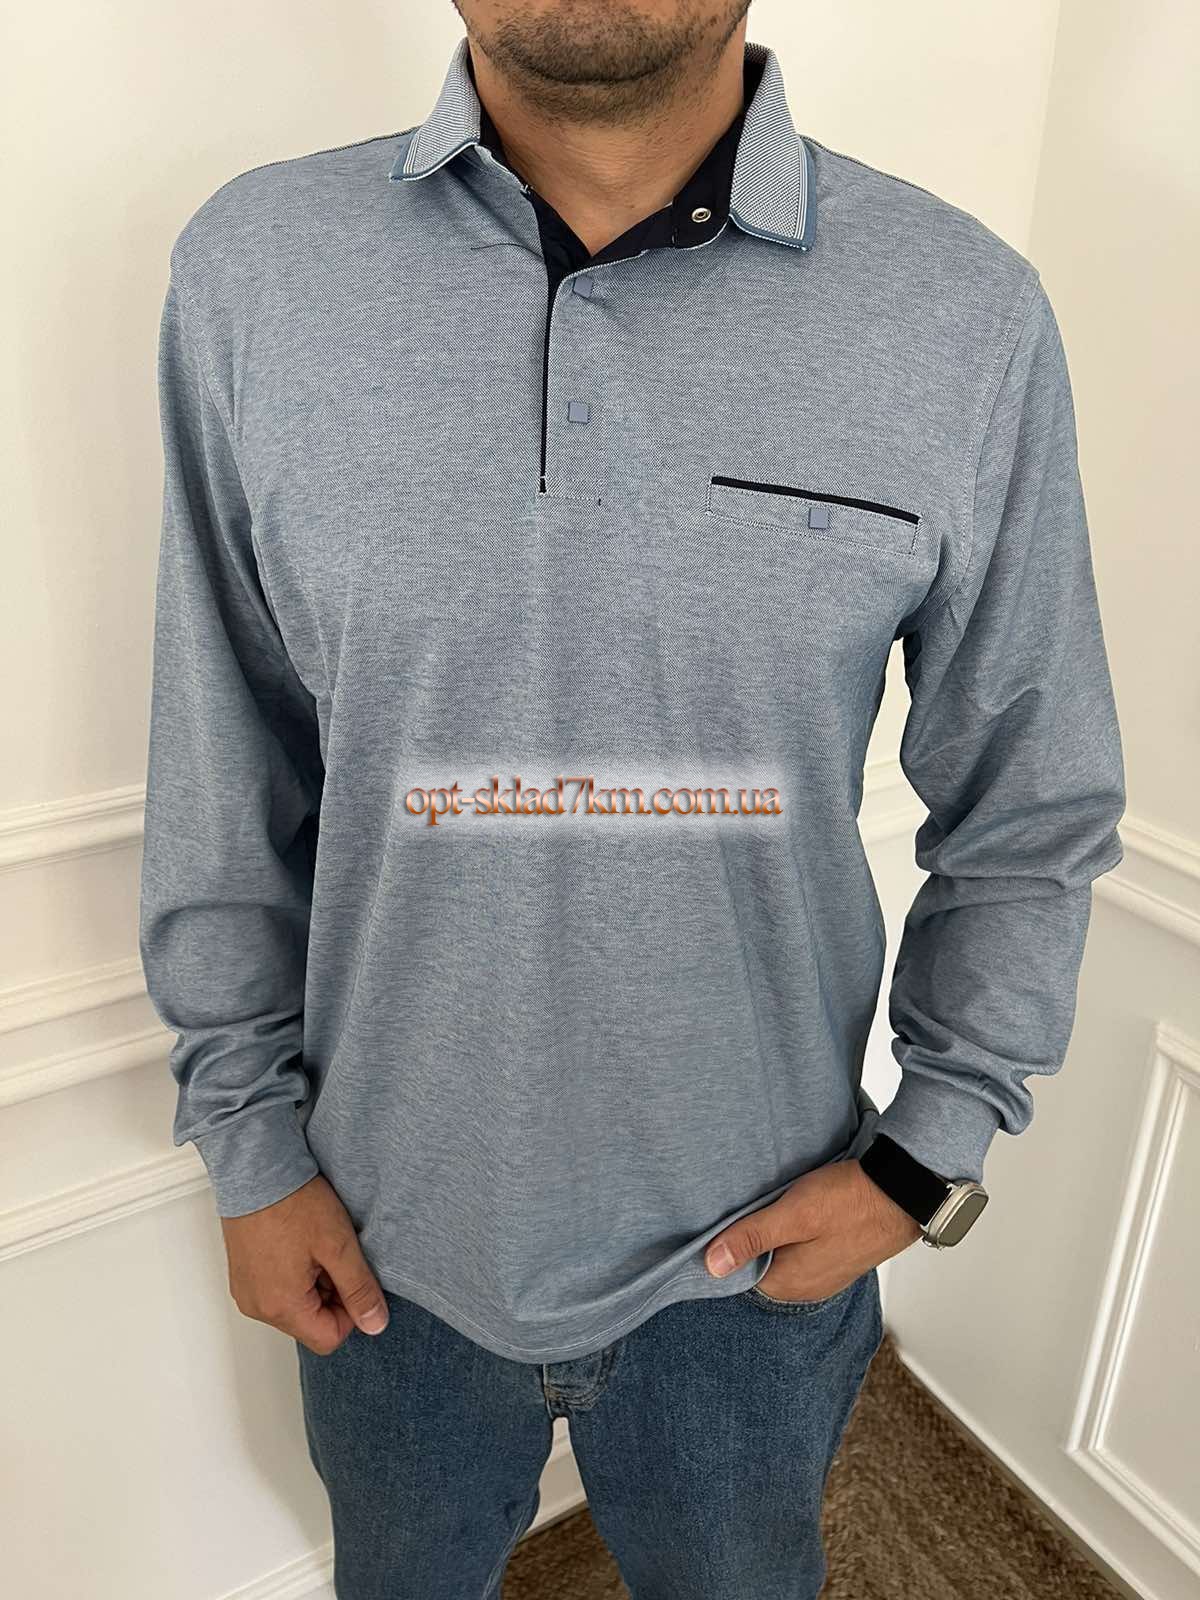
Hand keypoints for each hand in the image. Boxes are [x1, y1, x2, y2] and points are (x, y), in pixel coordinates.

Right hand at [221, 1174, 388, 1354]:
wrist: (256, 1169)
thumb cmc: (292, 1202)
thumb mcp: (339, 1245)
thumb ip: (360, 1289)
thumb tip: (375, 1324)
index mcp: (281, 1307)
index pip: (329, 1338)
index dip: (350, 1311)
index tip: (352, 1278)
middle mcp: (257, 1306)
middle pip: (310, 1323)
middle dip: (330, 1294)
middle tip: (333, 1255)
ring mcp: (246, 1290)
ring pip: (294, 1306)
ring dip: (312, 1282)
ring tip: (314, 1244)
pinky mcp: (242, 1274)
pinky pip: (275, 1289)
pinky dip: (292, 1273)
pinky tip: (298, 1241)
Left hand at [704, 1158, 922, 1299]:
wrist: (905, 1190)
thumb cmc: (852, 1200)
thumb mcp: (794, 1214)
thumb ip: (752, 1238)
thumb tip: (711, 1265)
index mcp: (790, 1284)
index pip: (738, 1274)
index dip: (728, 1247)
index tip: (725, 1220)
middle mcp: (806, 1287)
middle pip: (760, 1264)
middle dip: (752, 1238)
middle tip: (752, 1204)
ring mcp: (824, 1273)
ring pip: (782, 1253)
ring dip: (775, 1231)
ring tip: (776, 1202)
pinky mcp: (837, 1256)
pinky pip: (803, 1248)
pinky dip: (795, 1231)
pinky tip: (798, 1208)